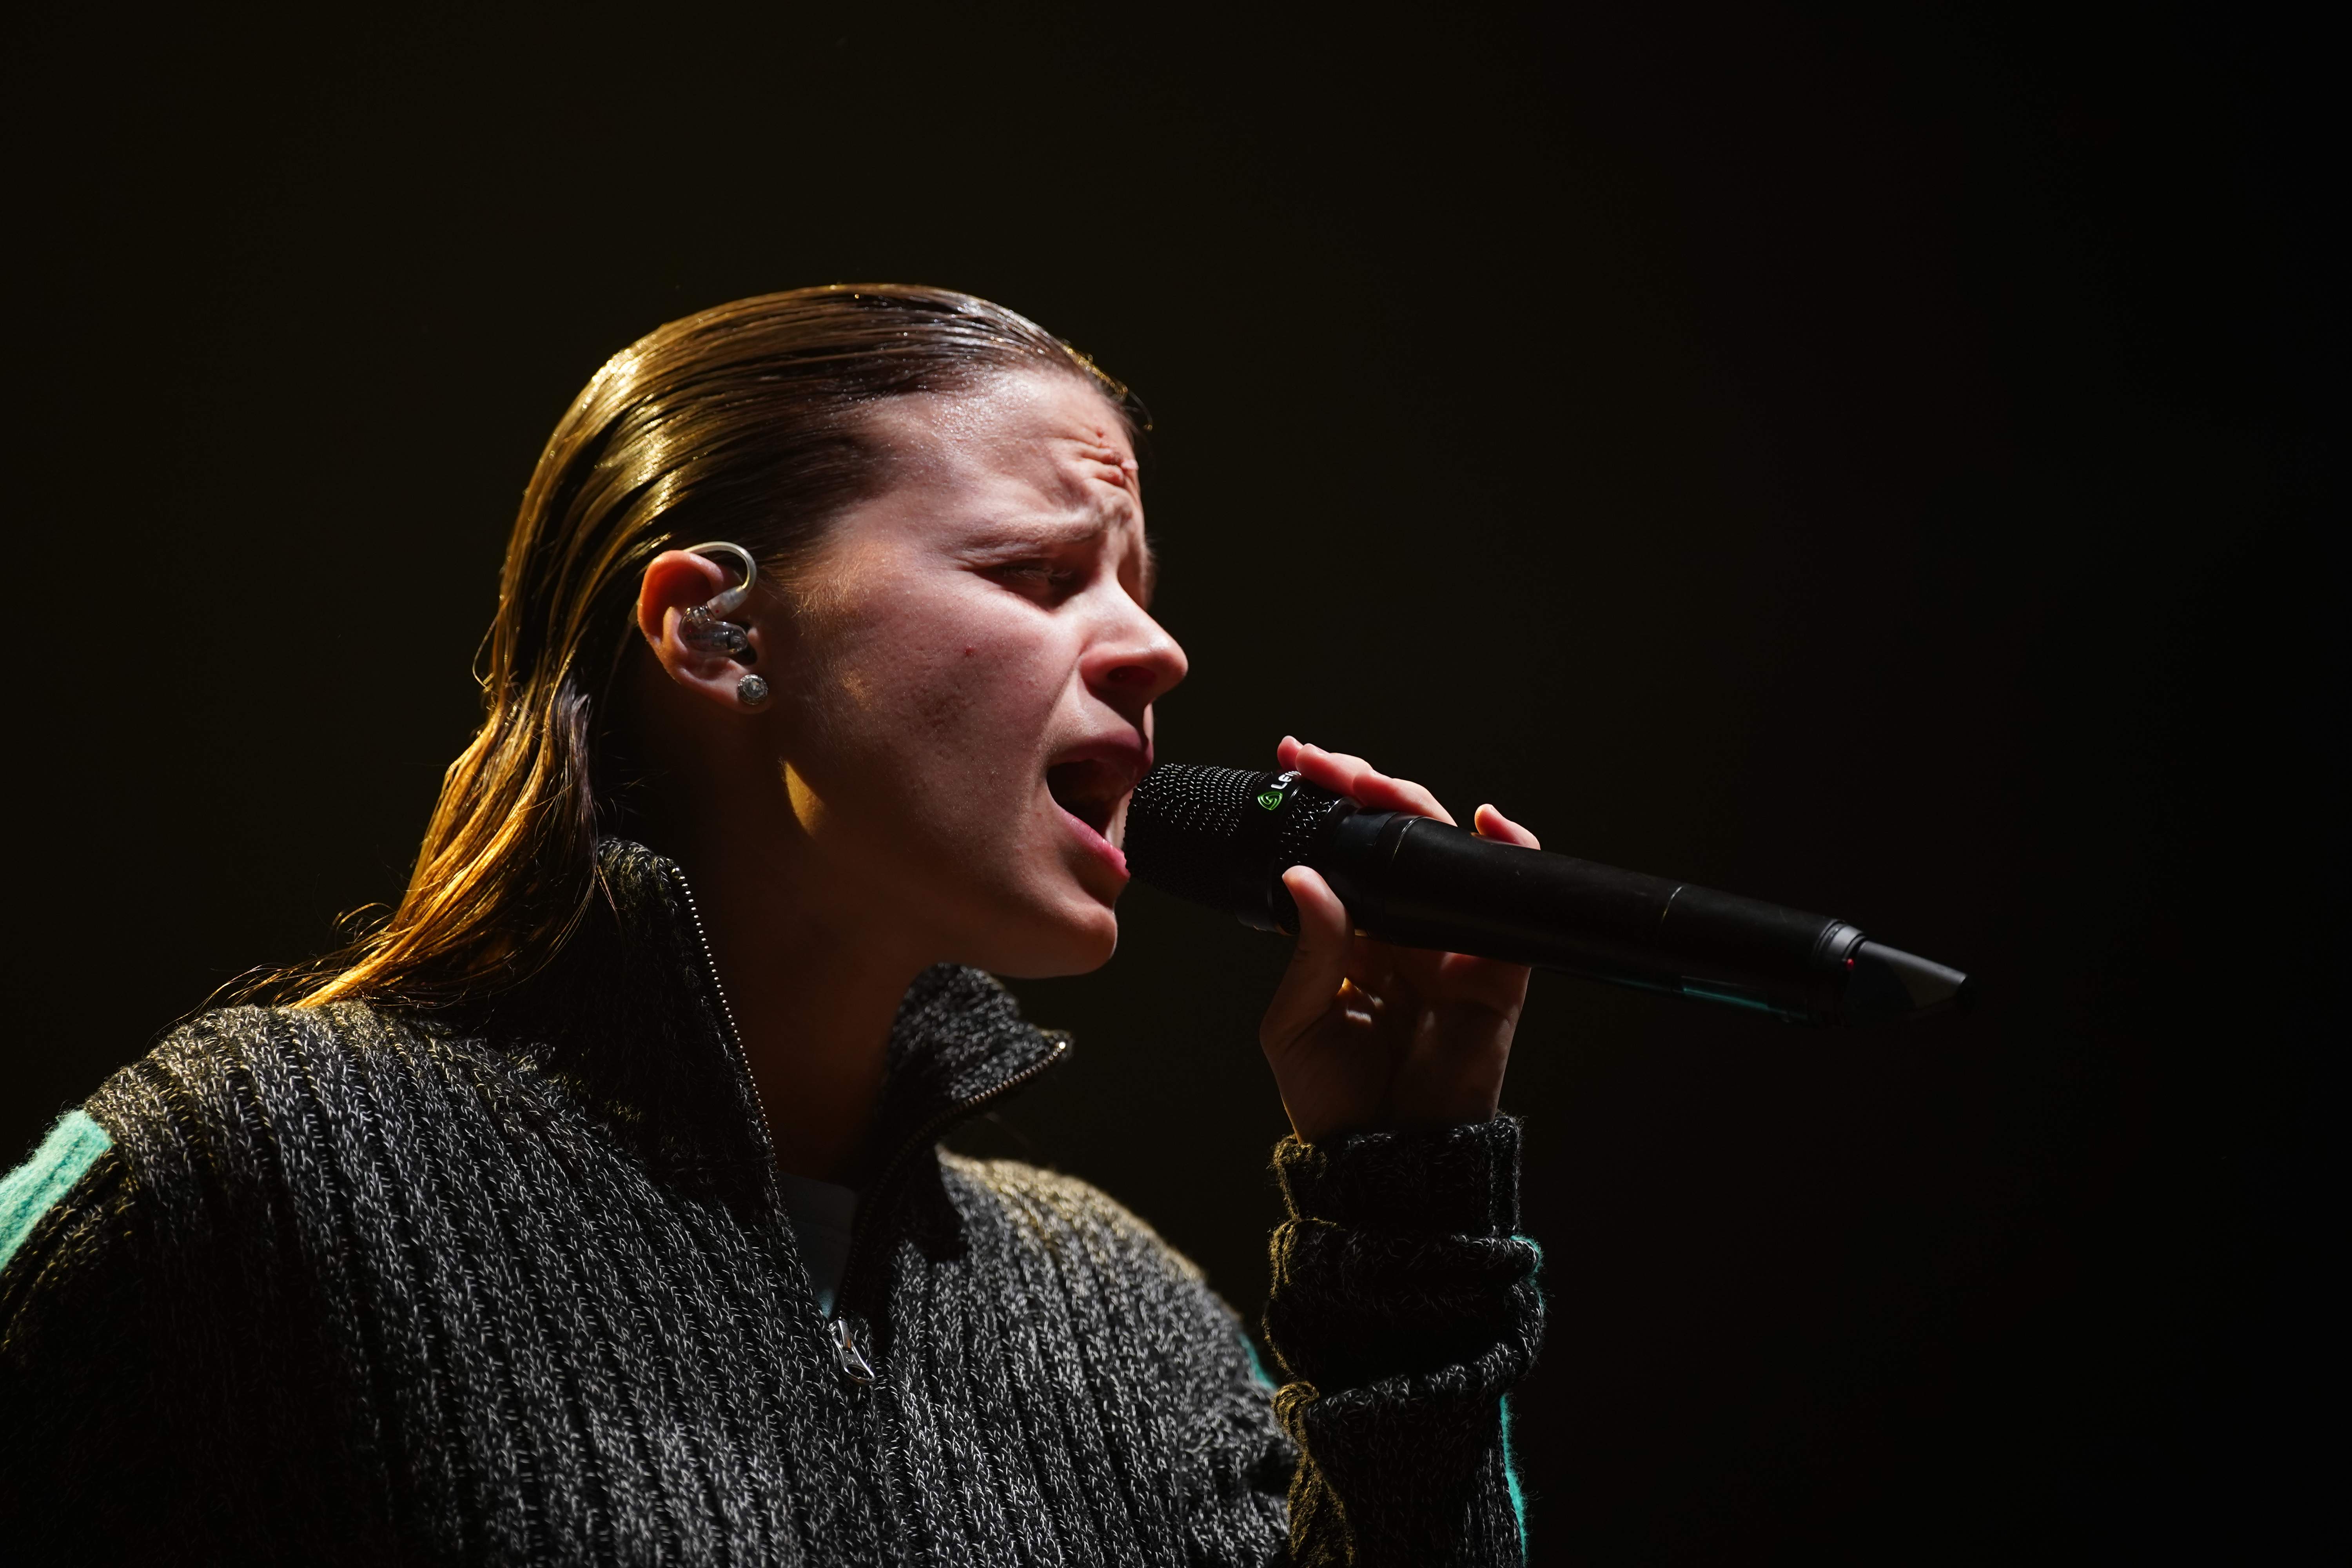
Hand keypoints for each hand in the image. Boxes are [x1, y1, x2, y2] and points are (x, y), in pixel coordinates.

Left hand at [1258, 737, 1540, 1144]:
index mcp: (1355, 937)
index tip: (1291, 761)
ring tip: (1379, 781)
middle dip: (1363, 790)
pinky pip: (1510, 907)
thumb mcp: (1296, 1020)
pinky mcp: (1495, 974)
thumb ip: (1309, 949)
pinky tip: (1488, 822)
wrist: (1381, 1160)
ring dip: (1419, 808)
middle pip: (1394, 841)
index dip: (1324, 806)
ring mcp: (1452, 948)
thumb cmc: (1332, 1097)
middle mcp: (1405, 932)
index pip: (1343, 853)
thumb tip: (1306, 878)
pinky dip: (1510, 856)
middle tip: (1322, 759)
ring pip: (1446, 856)